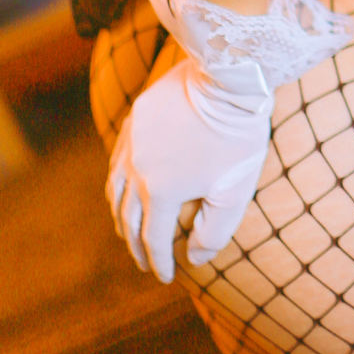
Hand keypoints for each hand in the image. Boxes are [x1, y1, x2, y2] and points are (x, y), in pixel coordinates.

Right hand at [107, 55, 271, 282]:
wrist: (227, 76)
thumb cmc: (237, 135)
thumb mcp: (236, 189)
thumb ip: (216, 230)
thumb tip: (195, 258)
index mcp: (161, 191)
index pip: (153, 239)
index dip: (160, 263)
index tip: (166, 277)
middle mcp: (137, 170)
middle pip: (128, 218)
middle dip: (136, 246)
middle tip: (145, 262)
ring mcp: (132, 143)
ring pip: (116, 190)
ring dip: (121, 217)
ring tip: (129, 232)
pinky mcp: (135, 120)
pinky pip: (118, 161)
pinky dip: (119, 184)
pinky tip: (127, 188)